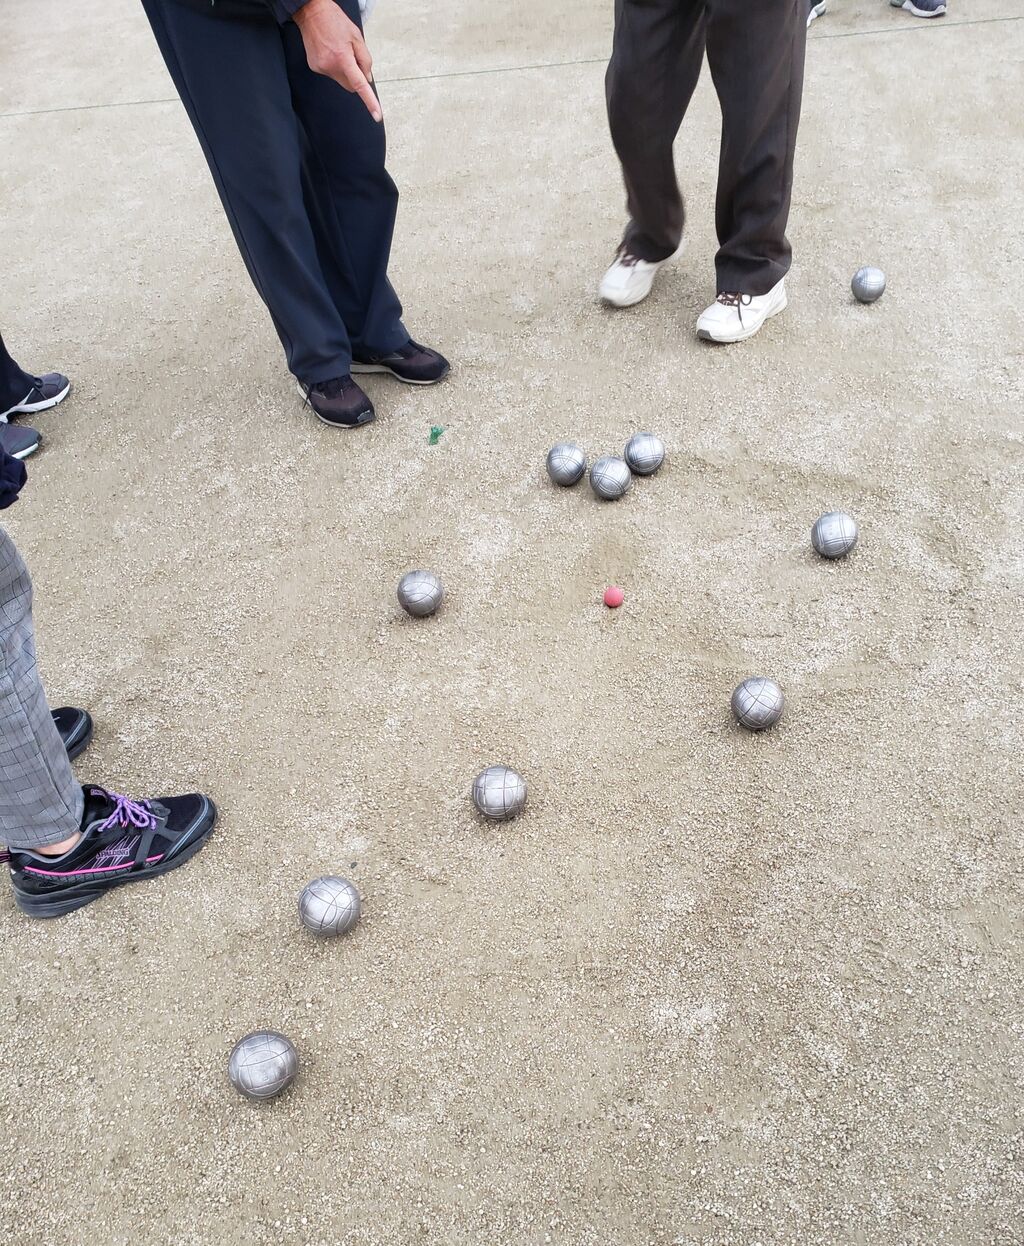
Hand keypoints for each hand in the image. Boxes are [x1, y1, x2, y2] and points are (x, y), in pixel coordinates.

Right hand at [293, 0, 380, 121]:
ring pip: (341, 80)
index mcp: (343, 58)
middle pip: (350, 86)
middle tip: (352, 58)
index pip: (359, 85)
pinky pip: (331, 74)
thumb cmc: (335, 21)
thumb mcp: (357, 36)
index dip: (370, 101)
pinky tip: (330, 51)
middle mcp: (330, 66)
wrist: (312, 12)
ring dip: (344, 70)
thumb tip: (367, 78)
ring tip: (338, 50)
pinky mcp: (315, 67)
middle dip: (355, 77)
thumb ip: (365, 59)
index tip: (377, 115)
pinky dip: (334, 67)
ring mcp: (321, 68)